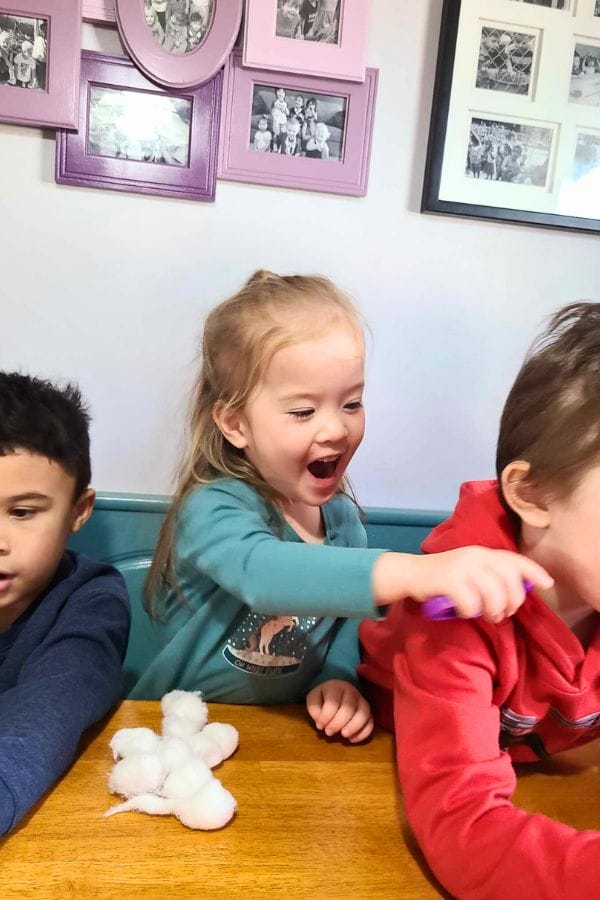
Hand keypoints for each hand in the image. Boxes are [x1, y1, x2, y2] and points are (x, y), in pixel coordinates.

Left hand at [306, 680, 373, 742]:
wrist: (336, 691)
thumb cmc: (324, 697)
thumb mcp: (313, 699)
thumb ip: (315, 709)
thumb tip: (322, 723)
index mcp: (335, 686)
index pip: (332, 702)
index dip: (325, 717)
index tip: (319, 726)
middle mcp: (351, 691)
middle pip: (348, 708)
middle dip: (337, 723)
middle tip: (328, 732)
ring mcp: (362, 700)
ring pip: (363, 713)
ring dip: (353, 727)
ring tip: (343, 735)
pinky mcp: (368, 711)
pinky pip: (371, 722)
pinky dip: (363, 733)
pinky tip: (352, 739)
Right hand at [373, 546, 552, 622]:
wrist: (410, 573)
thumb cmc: (442, 576)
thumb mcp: (469, 569)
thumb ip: (490, 574)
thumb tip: (517, 591)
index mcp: (482, 552)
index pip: (514, 559)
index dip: (533, 571)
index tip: (547, 584)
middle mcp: (475, 556)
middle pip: (509, 580)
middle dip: (513, 601)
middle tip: (505, 613)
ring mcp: (462, 567)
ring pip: (493, 594)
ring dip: (494, 610)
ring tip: (488, 617)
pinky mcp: (448, 581)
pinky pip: (470, 603)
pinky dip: (470, 612)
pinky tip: (464, 612)